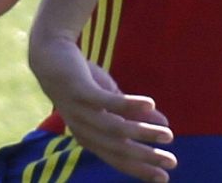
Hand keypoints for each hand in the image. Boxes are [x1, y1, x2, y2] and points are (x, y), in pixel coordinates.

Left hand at [28, 34, 175, 181]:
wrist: (50, 52)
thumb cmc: (81, 79)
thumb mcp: (110, 98)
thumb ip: (132, 113)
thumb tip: (165, 124)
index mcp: (88, 135)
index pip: (116, 158)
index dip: (139, 169)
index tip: (164, 178)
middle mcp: (82, 127)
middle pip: (117, 148)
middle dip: (145, 157)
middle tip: (171, 162)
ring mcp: (78, 109)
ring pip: (114, 128)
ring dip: (142, 132)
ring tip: (167, 133)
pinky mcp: (78, 89)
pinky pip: (105, 101)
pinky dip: (129, 104)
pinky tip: (150, 103)